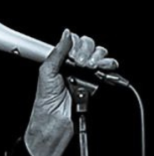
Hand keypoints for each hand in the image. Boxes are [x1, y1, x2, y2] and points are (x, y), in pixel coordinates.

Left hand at [24, 29, 119, 155]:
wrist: (56, 121)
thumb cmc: (46, 102)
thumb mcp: (46, 72)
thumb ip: (57, 52)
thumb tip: (66, 34)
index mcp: (59, 61)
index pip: (73, 42)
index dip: (75, 44)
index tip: (73, 55)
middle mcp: (73, 65)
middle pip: (88, 45)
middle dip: (86, 51)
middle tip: (80, 63)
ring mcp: (86, 73)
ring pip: (99, 54)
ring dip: (97, 57)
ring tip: (88, 68)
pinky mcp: (96, 83)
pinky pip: (108, 68)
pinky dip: (109, 64)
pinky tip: (103, 68)